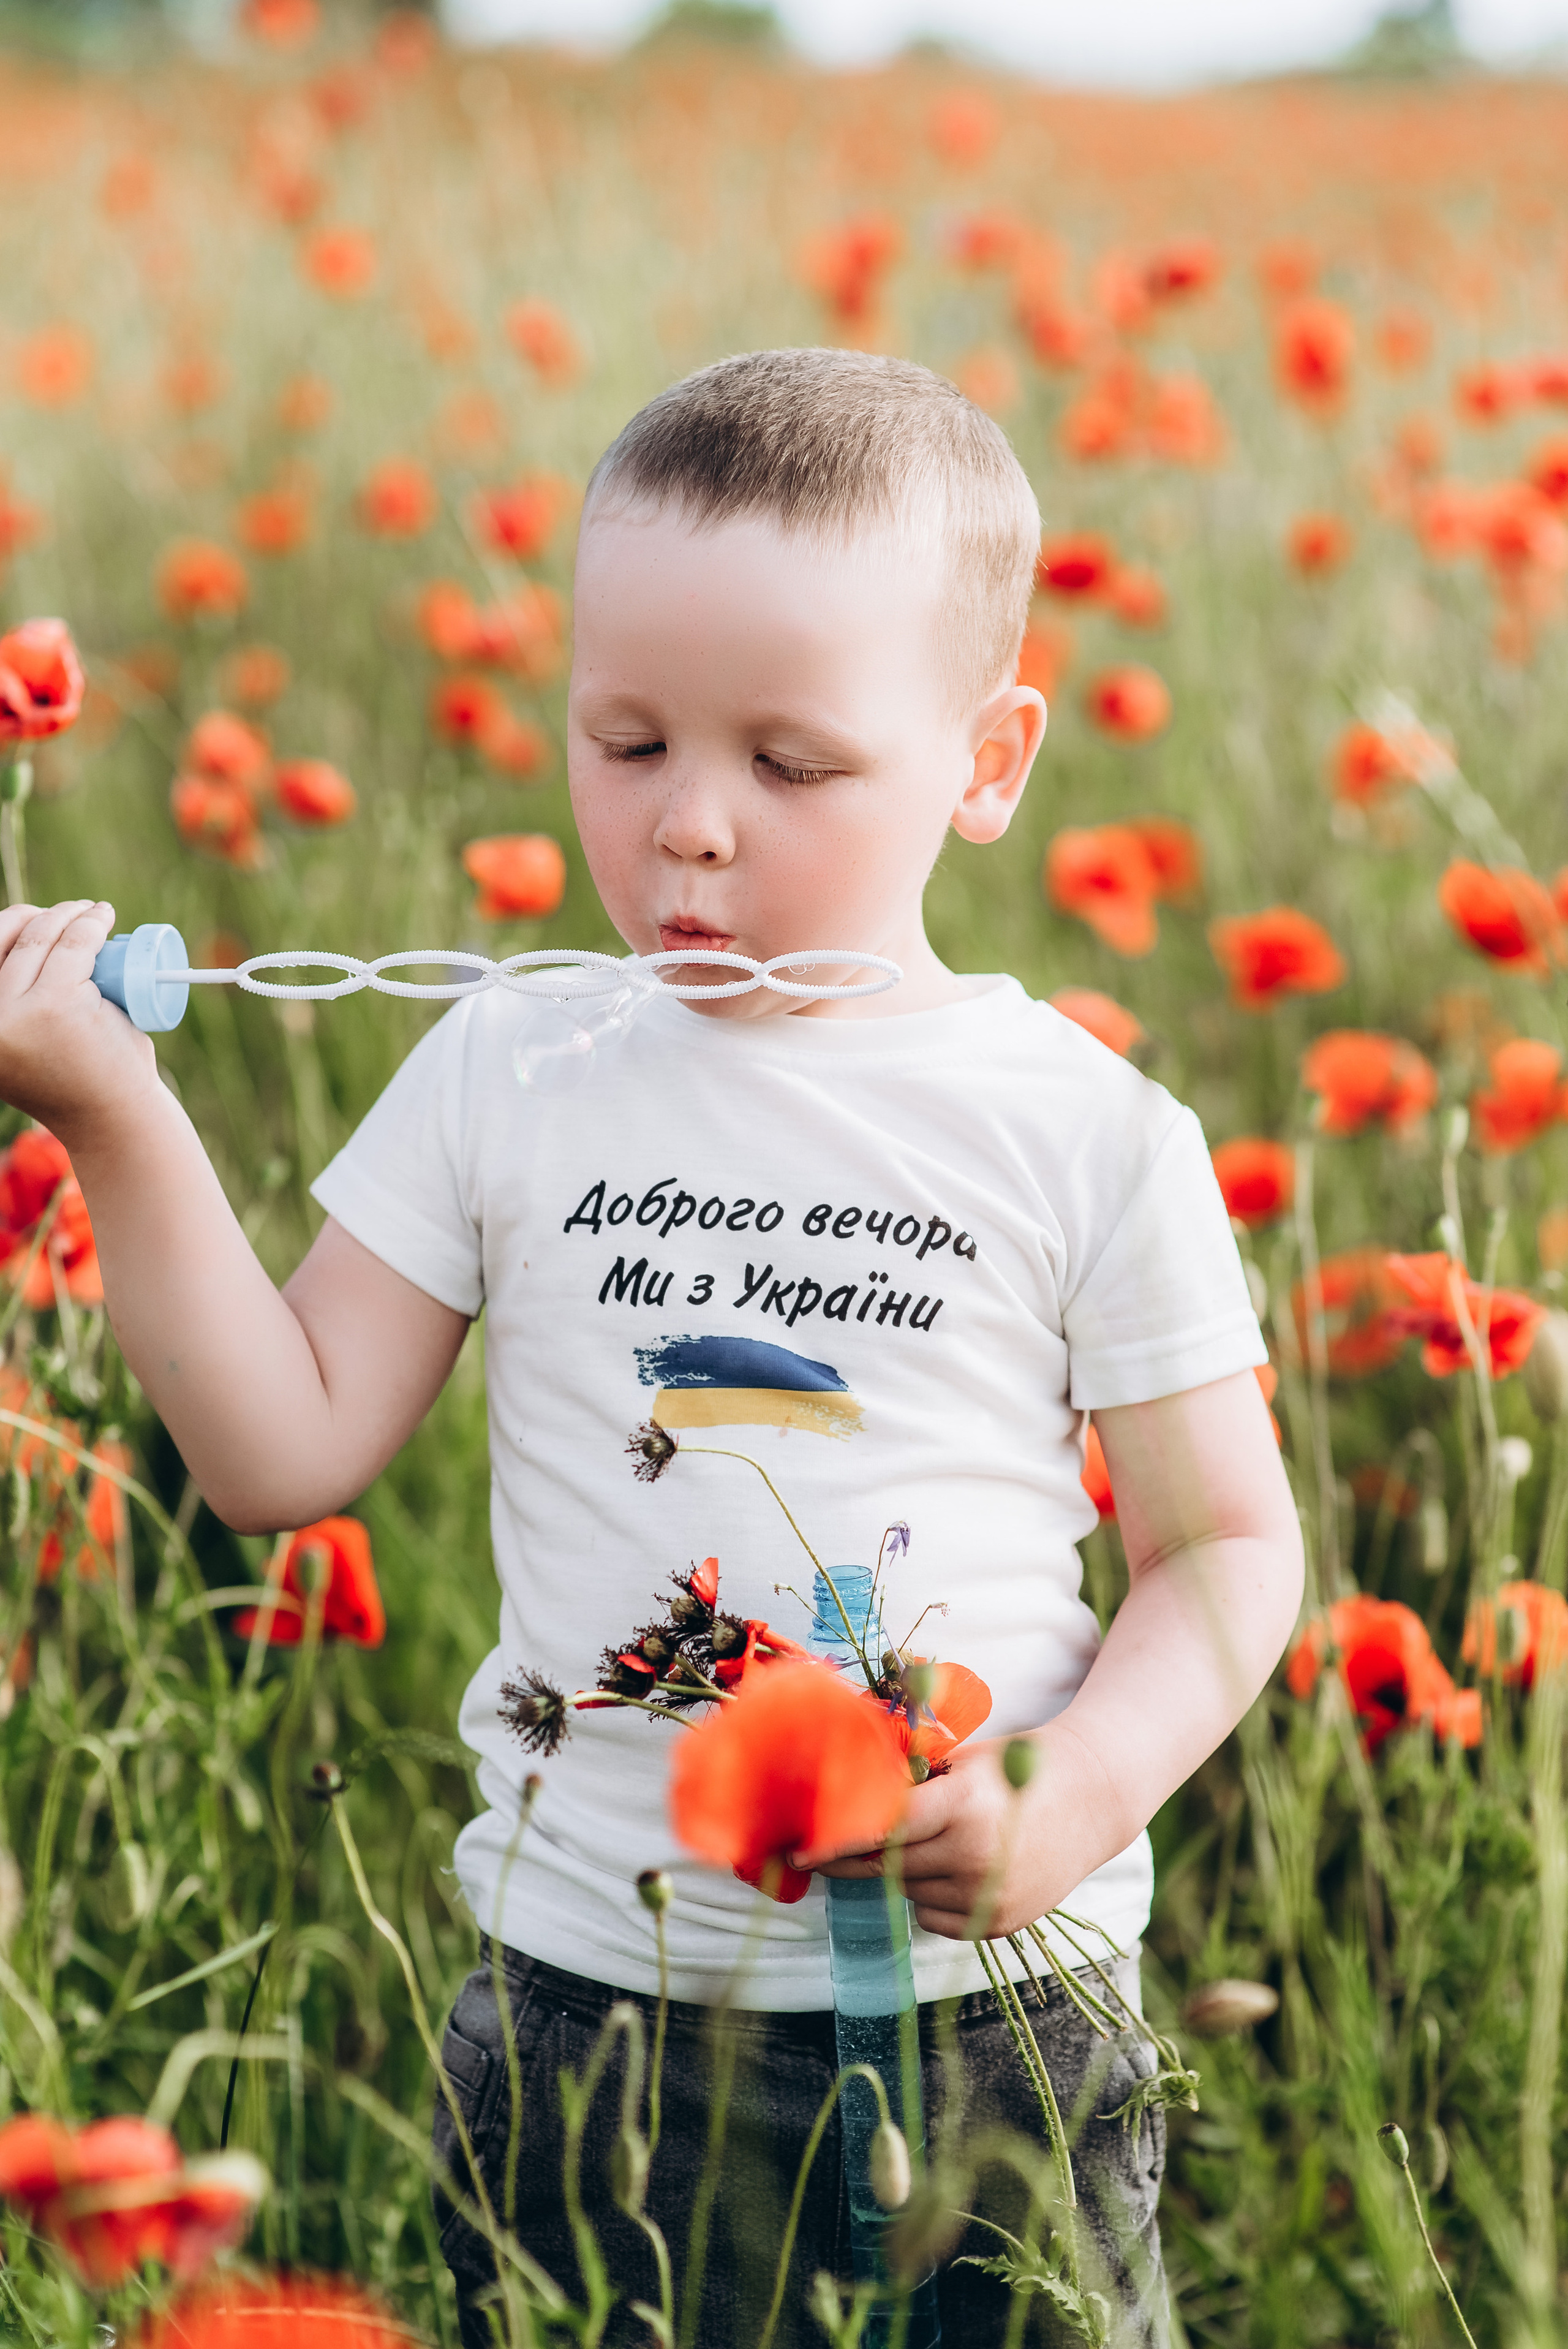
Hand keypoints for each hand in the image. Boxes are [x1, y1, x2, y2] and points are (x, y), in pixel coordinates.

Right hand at [0, 900, 156, 1143]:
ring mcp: (19, 1011)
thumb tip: (5, 953)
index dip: (7, 927)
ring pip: (42, 939)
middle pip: (6, 939)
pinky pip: (74, 946)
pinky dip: (90, 924)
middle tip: (70, 915)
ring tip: (90, 913)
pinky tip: (100, 916)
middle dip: (35, 917)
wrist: (112, 1119)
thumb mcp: (20, 1049)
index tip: (32, 918)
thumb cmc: (73, 1082)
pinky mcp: (58, 1004)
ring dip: (66, 915)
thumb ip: (7, 1014)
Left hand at [792, 1726, 1110, 1940]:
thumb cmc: (1019, 1766)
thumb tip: (846, 1794)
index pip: (880, 1830)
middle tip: (824, 1850)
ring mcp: (987, 1896)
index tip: (799, 1849)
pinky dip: (930, 1895)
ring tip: (927, 1840)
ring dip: (901, 1869)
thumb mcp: (964, 1760)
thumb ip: (911, 1781)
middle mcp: (974, 1856)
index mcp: (961, 1805)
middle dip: (855, 1856)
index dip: (835, 1841)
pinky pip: (935, 1916)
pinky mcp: (998, 1924)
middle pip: (887, 1865)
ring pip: (909, 1892)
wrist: (1092, 1797)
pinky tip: (952, 1865)